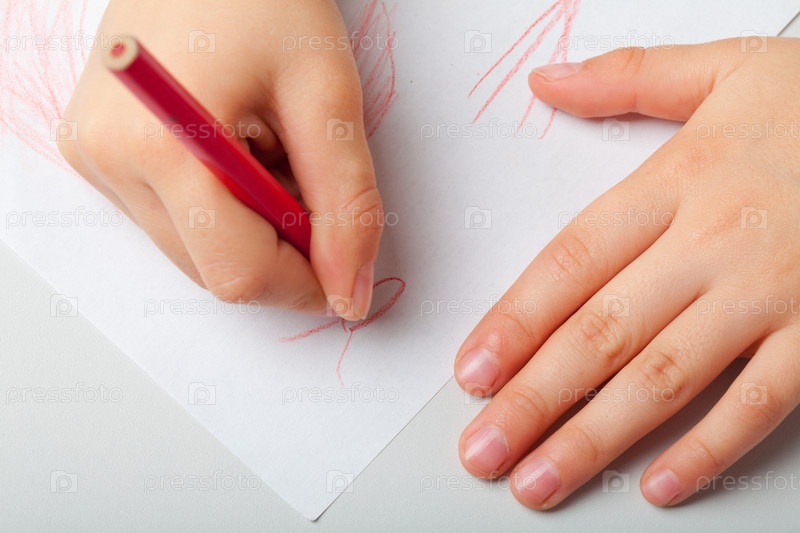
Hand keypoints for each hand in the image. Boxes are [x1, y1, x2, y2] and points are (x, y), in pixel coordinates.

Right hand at [58, 0, 381, 319]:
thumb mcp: (326, 94)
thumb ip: (347, 203)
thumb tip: (349, 293)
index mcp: (159, 144)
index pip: (239, 273)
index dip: (305, 282)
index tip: (345, 262)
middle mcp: (109, 160)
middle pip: (217, 269)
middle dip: (282, 246)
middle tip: (305, 172)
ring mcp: (95, 159)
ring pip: (198, 251)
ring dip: (253, 225)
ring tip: (266, 146)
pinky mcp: (97, 155)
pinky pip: (176, 221)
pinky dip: (223, 208)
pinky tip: (235, 149)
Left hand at [455, 37, 799, 508]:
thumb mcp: (725, 71)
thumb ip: (629, 78)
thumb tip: (549, 81)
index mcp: (677, 183)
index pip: (571, 263)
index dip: (514, 322)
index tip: (471, 372)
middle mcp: (714, 244)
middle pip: (601, 333)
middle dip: (533, 400)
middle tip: (483, 450)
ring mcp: (771, 294)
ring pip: (664, 378)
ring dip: (594, 438)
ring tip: (540, 480)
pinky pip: (761, 402)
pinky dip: (709, 448)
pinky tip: (658, 485)